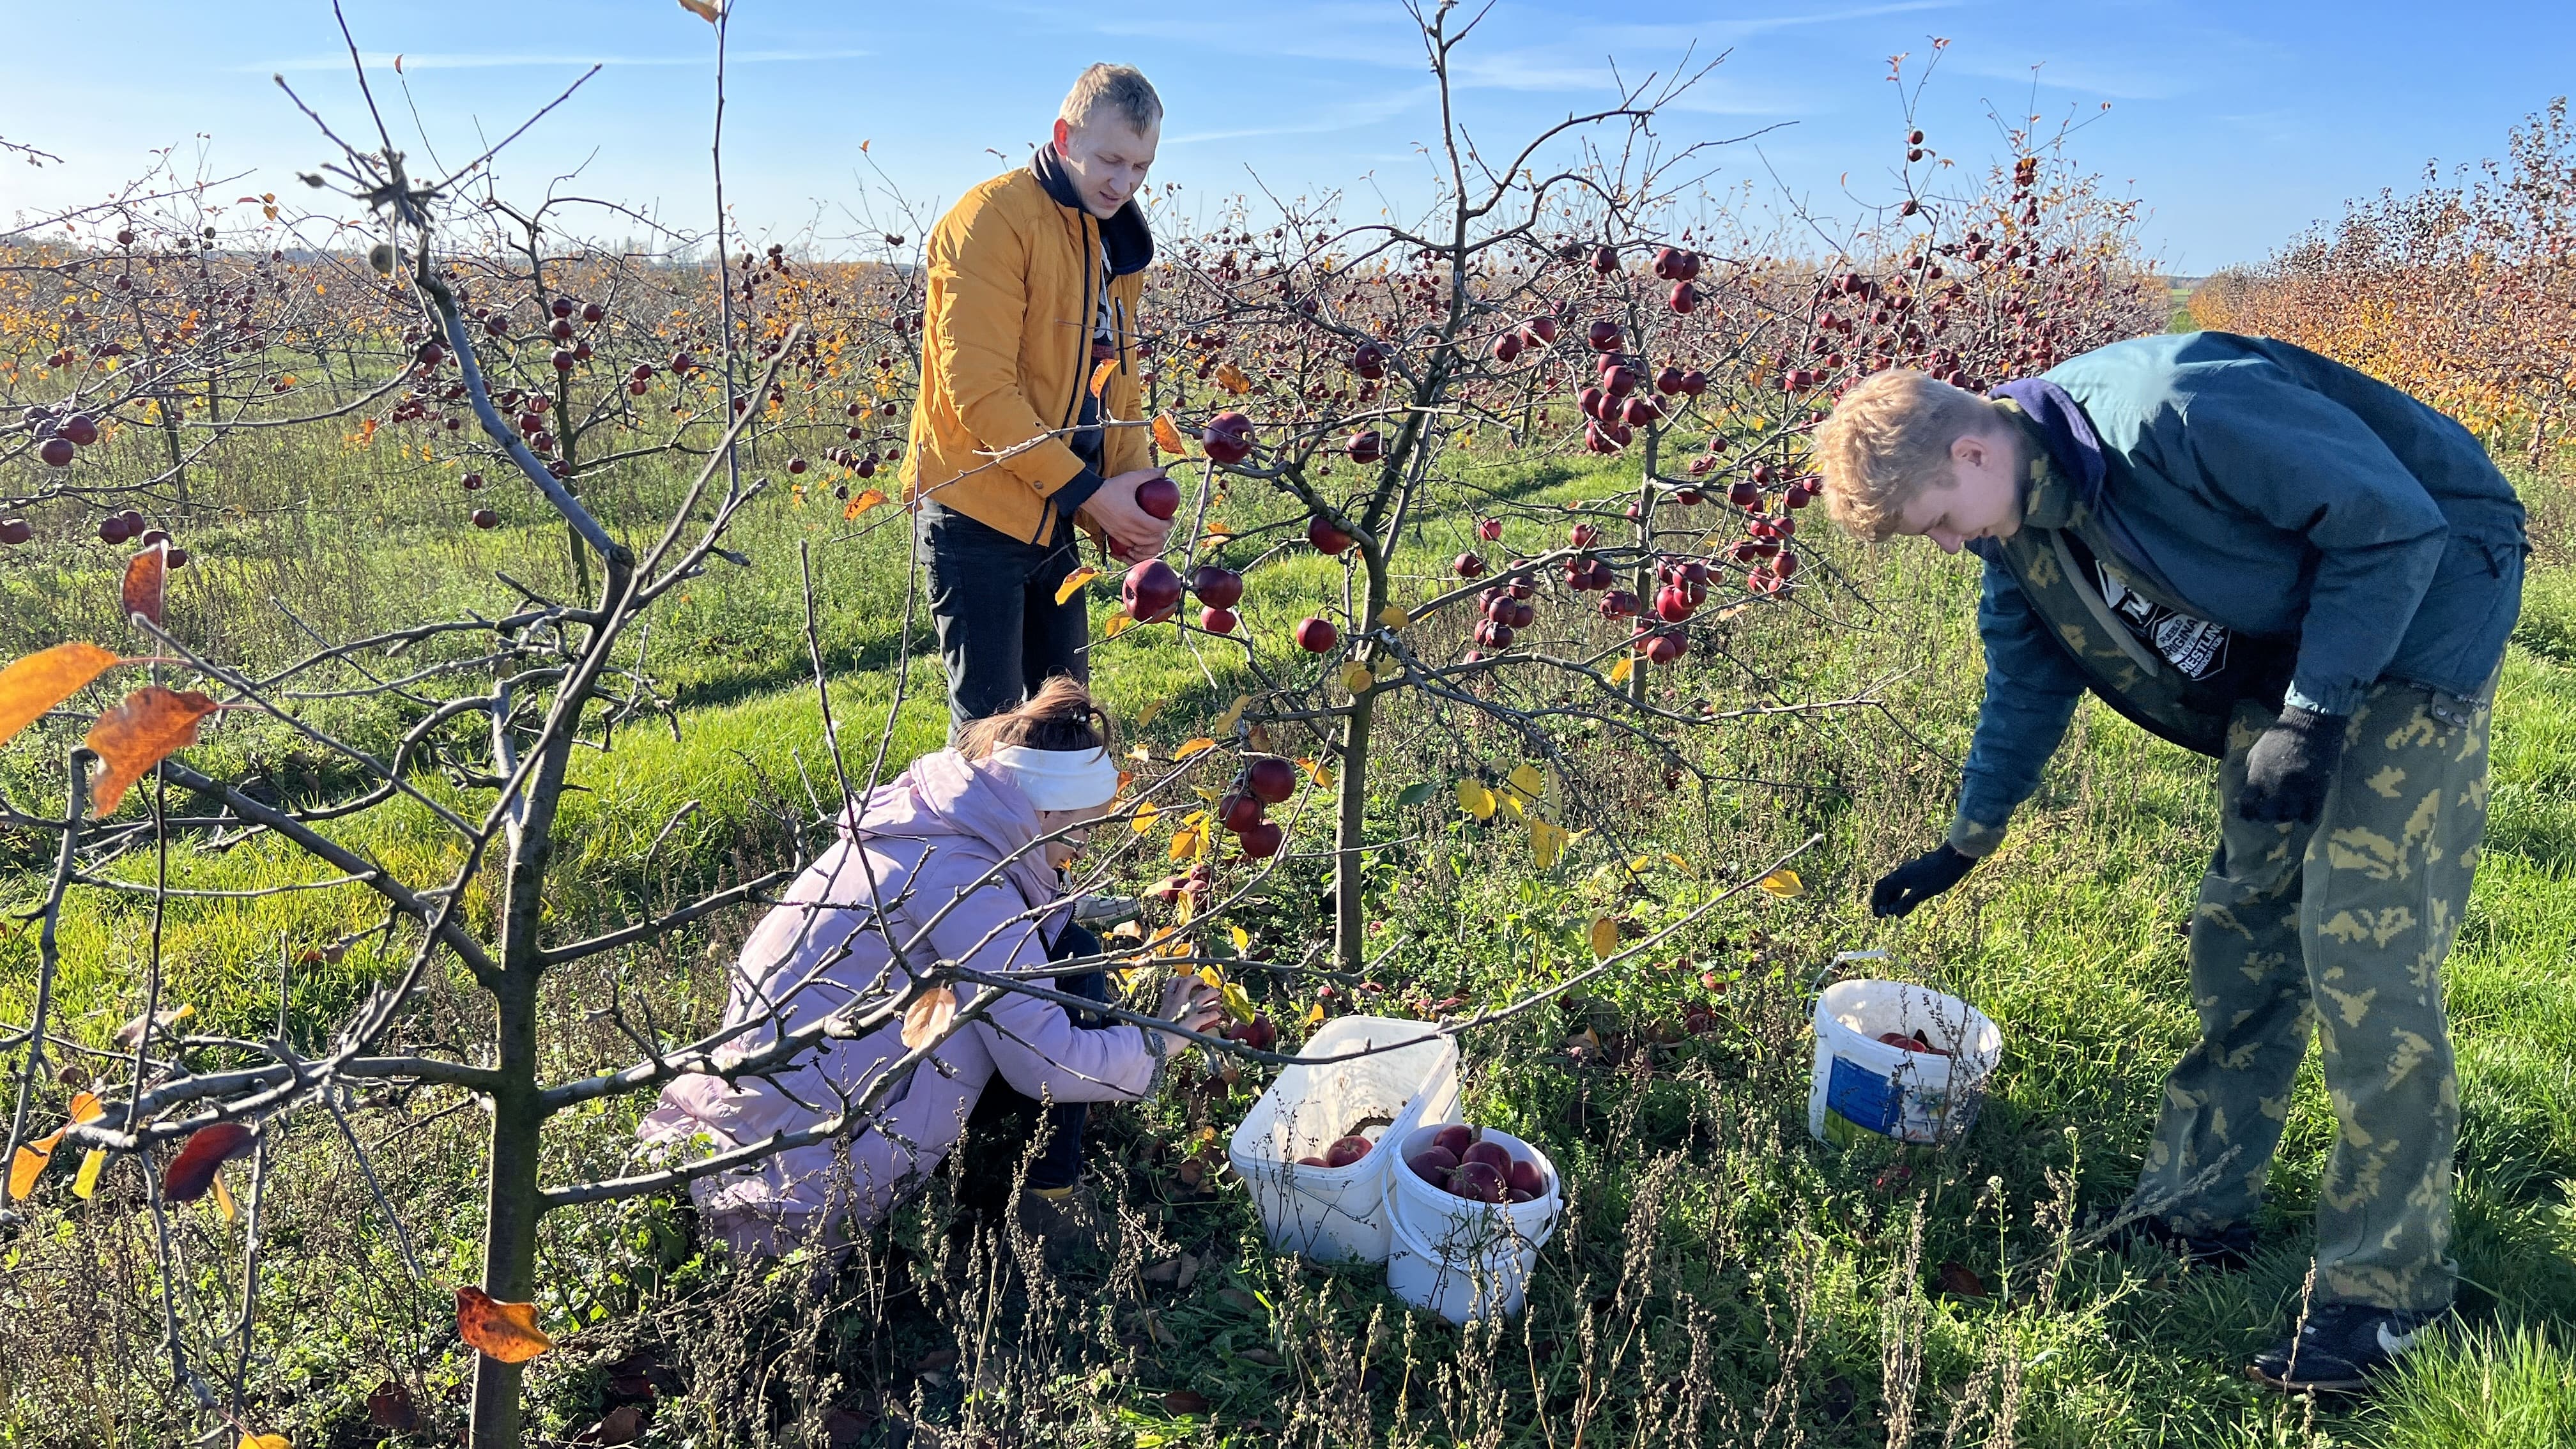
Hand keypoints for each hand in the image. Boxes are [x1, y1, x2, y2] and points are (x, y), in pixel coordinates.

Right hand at [1075, 469, 1174, 561]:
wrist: (1089, 494)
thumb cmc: (1111, 486)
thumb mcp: (1131, 478)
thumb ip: (1148, 474)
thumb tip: (1163, 470)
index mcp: (1134, 516)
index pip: (1156, 527)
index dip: (1167, 525)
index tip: (1170, 519)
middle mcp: (1127, 527)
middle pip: (1150, 538)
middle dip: (1161, 533)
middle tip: (1165, 525)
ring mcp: (1119, 532)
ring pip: (1140, 544)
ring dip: (1150, 540)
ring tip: (1154, 531)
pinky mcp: (1112, 534)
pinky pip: (1128, 544)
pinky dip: (1137, 543)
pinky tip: (1140, 536)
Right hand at [1156, 975, 1224, 1035]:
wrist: (1158, 1042)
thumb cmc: (1157, 1033)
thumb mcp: (1160, 1018)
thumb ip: (1168, 1013)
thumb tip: (1172, 1018)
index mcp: (1168, 1001)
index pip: (1172, 982)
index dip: (1180, 979)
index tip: (1184, 981)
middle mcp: (1178, 1001)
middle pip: (1189, 982)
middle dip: (1197, 979)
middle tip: (1202, 982)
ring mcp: (1188, 1009)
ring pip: (1204, 995)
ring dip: (1211, 993)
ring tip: (1216, 993)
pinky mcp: (1196, 1020)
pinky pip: (1209, 1015)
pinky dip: (1215, 1014)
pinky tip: (1217, 1015)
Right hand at [1870, 844, 1977, 918]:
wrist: (1954, 857)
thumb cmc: (1939, 875)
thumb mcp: (1923, 892)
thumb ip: (1908, 902)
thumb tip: (1895, 913)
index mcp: (1900, 876)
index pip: (1881, 889)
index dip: (1877, 902)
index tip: (1880, 916)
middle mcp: (1901, 872)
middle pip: (1885, 886)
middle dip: (1883, 901)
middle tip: (1884, 915)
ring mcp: (1909, 870)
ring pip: (1895, 885)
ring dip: (1892, 898)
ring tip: (1894, 910)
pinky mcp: (1917, 870)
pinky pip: (1903, 883)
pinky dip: (1901, 893)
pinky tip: (1907, 899)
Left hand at [2236, 706, 2347, 822]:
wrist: (2310, 725)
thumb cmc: (2280, 736)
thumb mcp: (2256, 752)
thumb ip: (2251, 772)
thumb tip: (2247, 788)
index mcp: (2258, 778)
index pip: (2247, 806)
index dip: (2245, 812)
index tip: (2247, 812)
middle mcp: (2276, 788)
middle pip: (2267, 815)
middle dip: (2265, 815)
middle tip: (2268, 812)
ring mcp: (2298, 791)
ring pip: (2289, 815)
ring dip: (2286, 815)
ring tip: (2286, 810)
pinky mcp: (2317, 790)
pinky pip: (2311, 814)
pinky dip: (2306, 816)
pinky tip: (2303, 813)